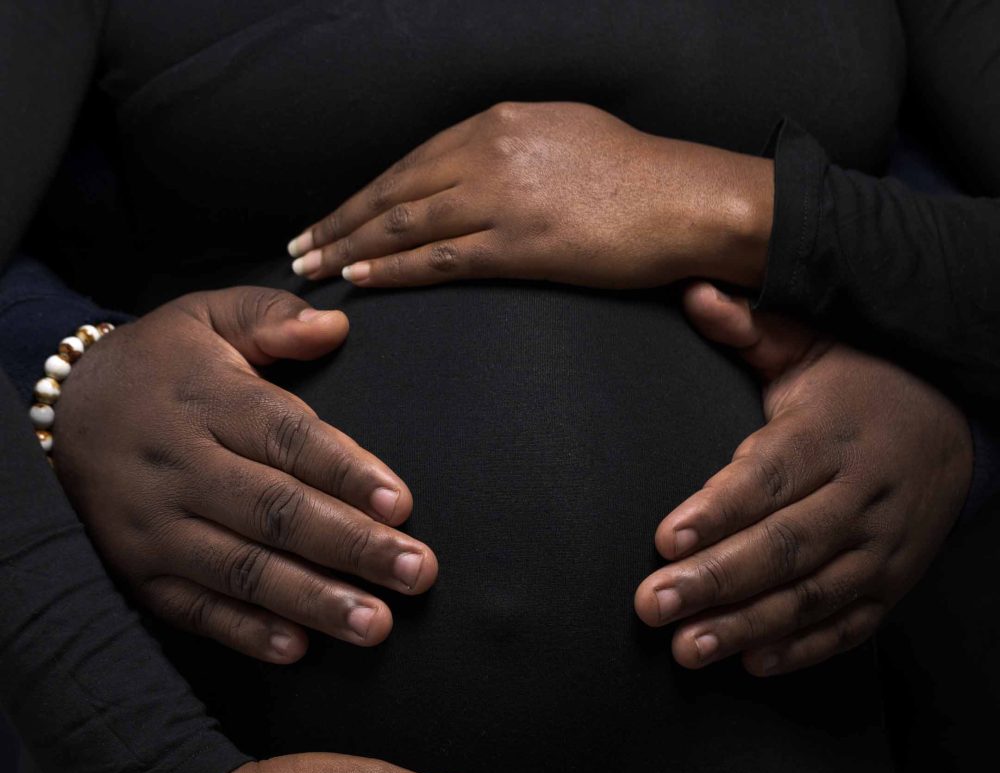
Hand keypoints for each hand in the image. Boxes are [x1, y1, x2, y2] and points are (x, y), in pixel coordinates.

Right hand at [54, 287, 438, 663]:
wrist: (62, 412)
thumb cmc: (159, 365)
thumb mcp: (206, 317)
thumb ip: (271, 318)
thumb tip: (335, 326)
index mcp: (209, 401)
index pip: (286, 437)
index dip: (346, 472)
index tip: (401, 504)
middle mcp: (182, 466)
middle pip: (275, 512)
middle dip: (351, 546)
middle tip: (417, 572)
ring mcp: (156, 526)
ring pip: (241, 569)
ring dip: (313, 600)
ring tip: (376, 624)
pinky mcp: (139, 571)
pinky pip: (193, 609)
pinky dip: (245, 632)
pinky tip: (297, 649)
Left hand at [287, 101, 771, 288]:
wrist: (688, 199)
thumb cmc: (636, 175)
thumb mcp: (565, 135)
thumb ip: (512, 149)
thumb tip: (475, 170)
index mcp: (499, 122)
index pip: (410, 162)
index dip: (363, 194)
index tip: (330, 216)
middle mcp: (490, 151)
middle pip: (395, 191)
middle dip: (339, 221)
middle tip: (298, 248)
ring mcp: (503, 198)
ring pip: (406, 224)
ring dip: (351, 248)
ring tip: (313, 270)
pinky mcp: (520, 245)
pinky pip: (441, 260)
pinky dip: (395, 271)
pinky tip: (362, 281)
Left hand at [633, 283, 973, 675]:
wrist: (956, 426)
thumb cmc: (861, 387)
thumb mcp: (815, 348)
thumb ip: (755, 328)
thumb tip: (694, 289)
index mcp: (832, 436)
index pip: (772, 477)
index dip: (720, 509)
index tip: (665, 538)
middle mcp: (861, 496)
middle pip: (786, 546)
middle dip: (716, 580)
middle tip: (652, 606)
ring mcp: (882, 547)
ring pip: (813, 595)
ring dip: (748, 626)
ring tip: (686, 650)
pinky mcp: (892, 583)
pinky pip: (850, 625)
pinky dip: (804, 647)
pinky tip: (753, 664)